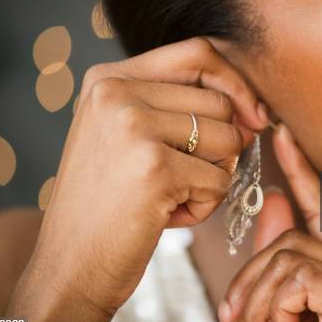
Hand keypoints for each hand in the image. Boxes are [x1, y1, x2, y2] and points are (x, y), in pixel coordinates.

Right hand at [3, 38, 268, 321]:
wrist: (68, 267)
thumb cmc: (107, 205)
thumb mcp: (125, 137)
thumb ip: (175, 109)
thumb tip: (253, 113)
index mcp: (107, 78)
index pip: (198, 54)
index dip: (236, 84)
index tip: (253, 117)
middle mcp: (115, 92)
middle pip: (220, 102)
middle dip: (222, 147)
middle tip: (187, 178)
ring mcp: (133, 127)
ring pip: (228, 140)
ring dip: (213, 178)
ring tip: (171, 197)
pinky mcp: (155, 167)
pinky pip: (220, 180)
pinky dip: (205, 206)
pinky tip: (166, 217)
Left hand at [218, 124, 321, 321]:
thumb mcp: (278, 308)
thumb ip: (276, 260)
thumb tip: (273, 205)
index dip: (301, 168)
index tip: (280, 133)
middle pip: (295, 234)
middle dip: (254, 272)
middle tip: (237, 320)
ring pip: (290, 253)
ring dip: (260, 300)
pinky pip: (299, 277)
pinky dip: (276, 309)